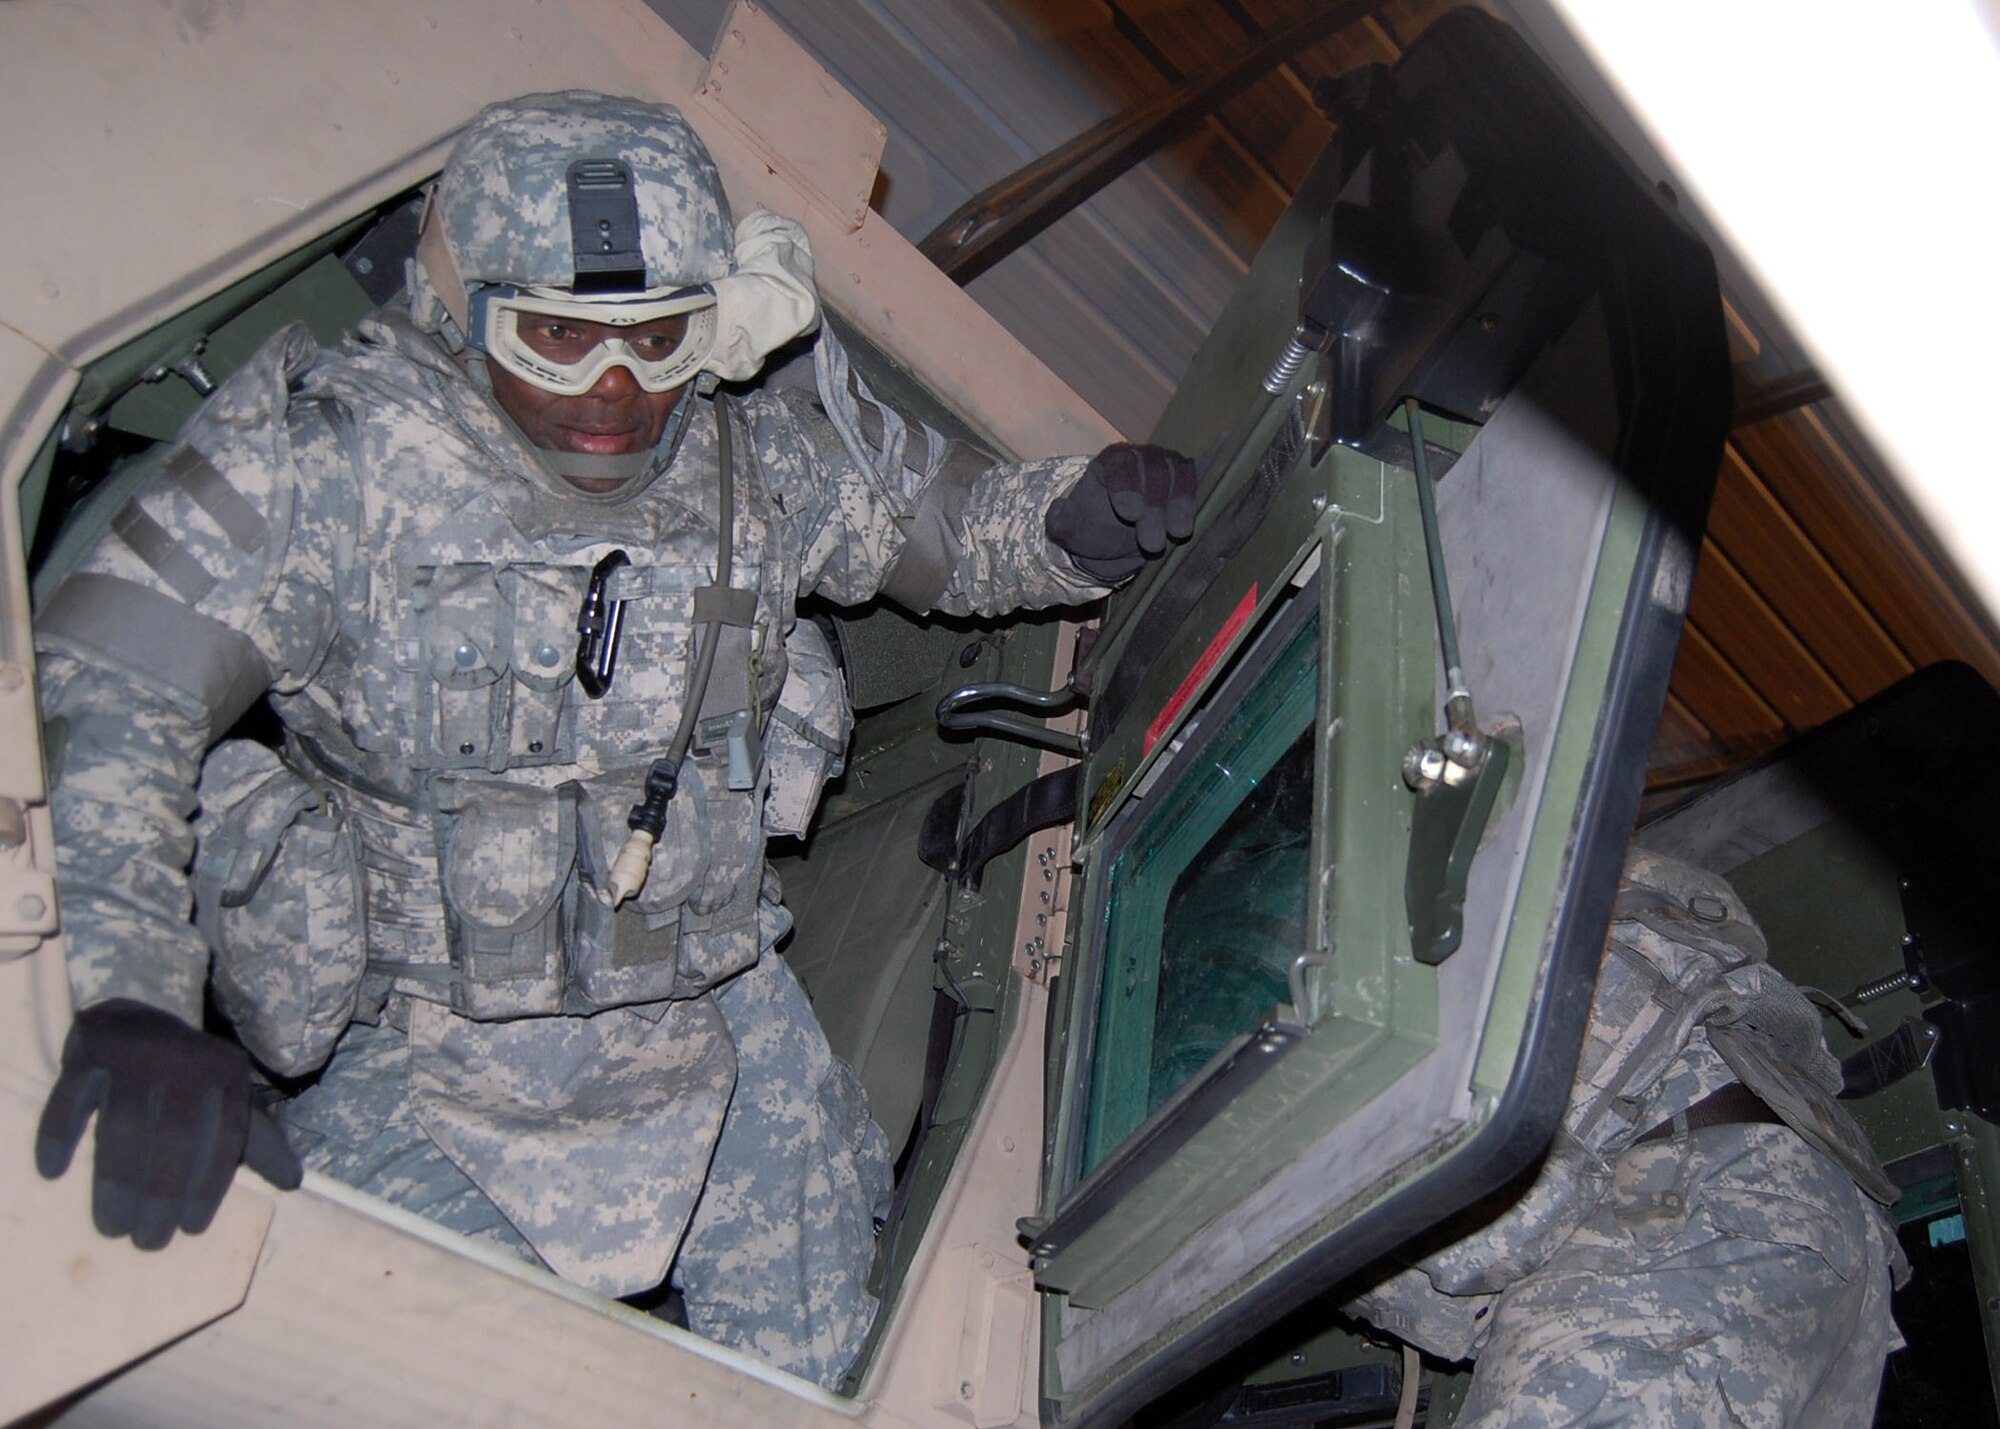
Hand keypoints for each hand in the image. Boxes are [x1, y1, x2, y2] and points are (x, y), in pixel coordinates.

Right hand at [35, 999, 302, 1248]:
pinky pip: (71, 1100)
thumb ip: (258, 1140)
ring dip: (117, 1183)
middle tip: (149, 1241)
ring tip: (113, 1228)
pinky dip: (59, 1136)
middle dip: (162, 1195)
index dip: (209, 1184)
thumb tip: (293, 1183)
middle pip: (174, 1137)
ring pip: (123, 1127)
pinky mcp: (89, 1054)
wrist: (134, 1020)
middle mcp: (185, 1060)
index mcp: (227, 1074)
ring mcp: (136, 1055)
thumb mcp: (230, 1100)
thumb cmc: (187, 1078)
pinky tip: (54, 1172)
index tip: (191, 1228)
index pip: (225, 1134)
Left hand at [1045, 442, 1197, 582]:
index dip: (1127, 488)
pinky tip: (1217, 494)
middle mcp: (1143, 457)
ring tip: (1178, 533)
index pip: (1122, 467)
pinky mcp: (1189, 479)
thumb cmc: (1094, 527)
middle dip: (1155, 507)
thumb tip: (1059, 510)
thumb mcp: (1069, 529)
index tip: (1130, 514)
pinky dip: (1206, 486)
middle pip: (1155, 472)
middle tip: (1152, 543)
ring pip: (1181, 474)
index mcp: (1111, 462)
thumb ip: (1060, 522)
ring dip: (1182, 504)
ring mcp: (1169, 465)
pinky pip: (1201, 478)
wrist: (1118, 537)